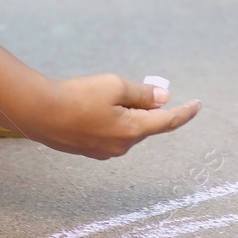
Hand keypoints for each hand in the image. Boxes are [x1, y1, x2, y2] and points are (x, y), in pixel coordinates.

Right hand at [23, 74, 200, 158]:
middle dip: (147, 107)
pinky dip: (113, 120)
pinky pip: (111, 134)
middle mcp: (122, 146)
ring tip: (105, 96)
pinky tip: (94, 108)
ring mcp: (105, 152)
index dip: (185, 112)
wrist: (39, 113)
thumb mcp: (115, 86)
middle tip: (140, 87)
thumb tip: (163, 98)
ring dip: (128, 113)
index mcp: (133, 130)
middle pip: (146, 124)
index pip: (168, 122)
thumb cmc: (78, 96)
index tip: (198, 104)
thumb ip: (142, 93)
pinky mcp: (90, 151)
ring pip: (128, 129)